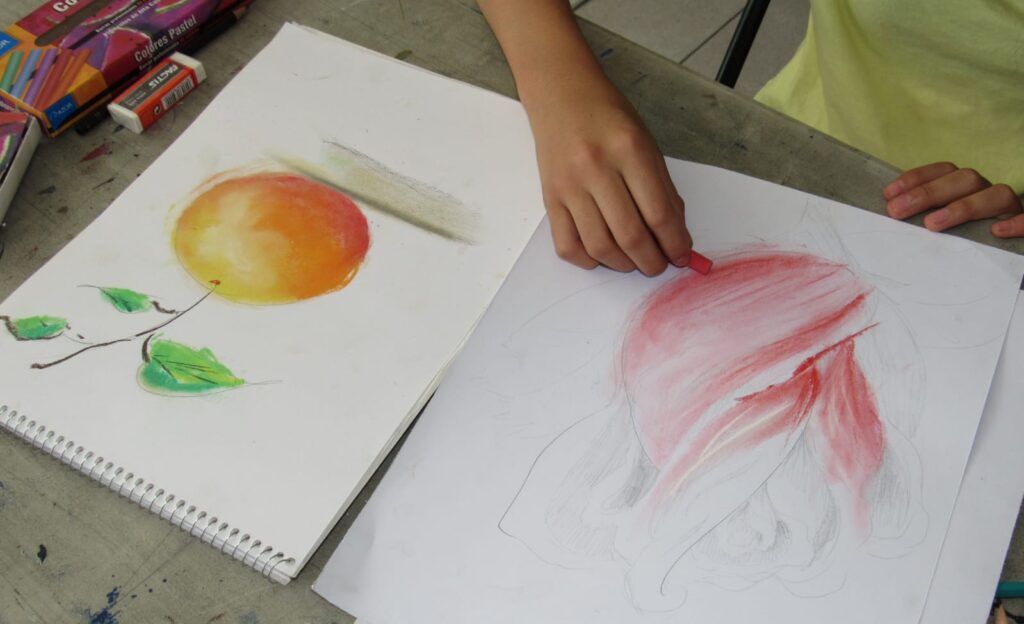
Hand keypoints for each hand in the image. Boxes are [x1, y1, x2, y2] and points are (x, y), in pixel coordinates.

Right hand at [529, 83, 691, 274]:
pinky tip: (602, 255)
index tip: (682, 255)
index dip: (675, 243)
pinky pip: (567, 245)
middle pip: (630, 235)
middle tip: (659, 265)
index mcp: (629, 150)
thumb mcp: (646, 143)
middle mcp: (596, 168)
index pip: (659, 213)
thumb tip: (676, 235)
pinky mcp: (550, 198)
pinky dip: (587, 260)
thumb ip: (663, 189)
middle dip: (651, 261)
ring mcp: (569, 186)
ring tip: (633, 262)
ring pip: (599, 247)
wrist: (560, 94)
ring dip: (622, 265)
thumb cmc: (607, 116)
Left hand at [884, 162, 1023, 236]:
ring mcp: (1008, 210)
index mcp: (967, 188)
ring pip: (997, 195)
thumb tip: (890, 217)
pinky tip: (997, 231)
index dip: (916, 179)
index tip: (888, 195)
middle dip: (928, 193)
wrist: (1010, 254)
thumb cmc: (966, 239)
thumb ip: (922, 217)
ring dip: (964, 206)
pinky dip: (1017, 223)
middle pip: (965, 179)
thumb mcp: (941, 225)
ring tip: (933, 224)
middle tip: (897, 211)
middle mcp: (988, 193)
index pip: (943, 171)